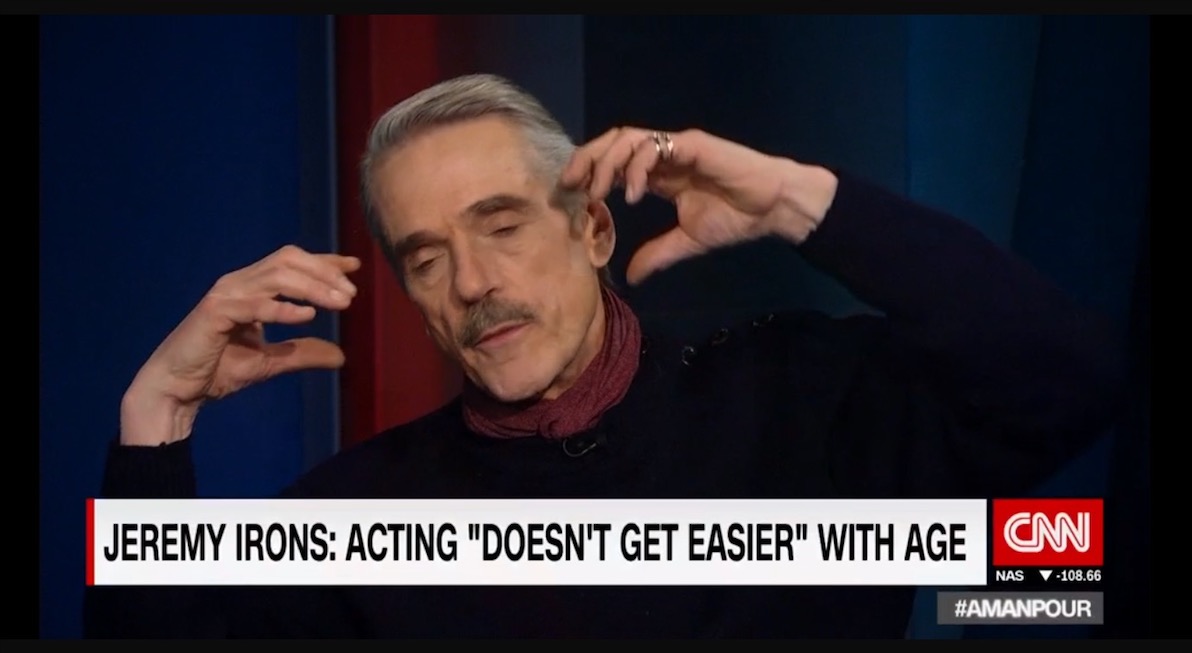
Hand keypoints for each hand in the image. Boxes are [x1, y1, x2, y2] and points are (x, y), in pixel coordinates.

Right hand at [120, 245, 359, 445]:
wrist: (176, 391)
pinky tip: (307, 316)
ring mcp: (226, 295)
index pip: (293, 263)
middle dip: (324, 272)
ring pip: (276, 276)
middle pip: (288, 260)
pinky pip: (255, 304)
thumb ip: (303, 354)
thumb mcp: (271, 361)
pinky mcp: (214, 313)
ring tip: (340, 304)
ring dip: (312, 287)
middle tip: (352, 293)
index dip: (325, 261)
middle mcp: (239, 283)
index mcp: (251, 288)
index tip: (354, 266)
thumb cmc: (217, 371)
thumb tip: (341, 356)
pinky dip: (283, 308)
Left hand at [560, 127, 837, 284]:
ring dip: (606, 162)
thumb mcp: (687, 241)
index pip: (615, 161)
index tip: (570, 193)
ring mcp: (678, 146)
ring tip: (597, 192)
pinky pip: (656, 147)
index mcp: (660, 173)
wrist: (773, 208)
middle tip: (570, 185)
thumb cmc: (737, 218)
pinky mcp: (693, 144)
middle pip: (614, 142)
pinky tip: (632, 193)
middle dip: (587, 159)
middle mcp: (664, 155)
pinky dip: (637, 167)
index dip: (590, 171)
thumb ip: (657, 253)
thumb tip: (631, 277)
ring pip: (628, 138)